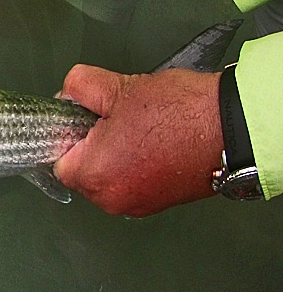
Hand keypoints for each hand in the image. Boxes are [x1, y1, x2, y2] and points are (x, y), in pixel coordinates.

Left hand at [53, 65, 222, 216]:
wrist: (233, 127)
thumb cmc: (181, 113)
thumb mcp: (118, 87)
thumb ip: (79, 87)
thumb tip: (67, 93)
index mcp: (95, 175)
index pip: (58, 159)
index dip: (68, 135)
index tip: (81, 119)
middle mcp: (112, 198)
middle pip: (81, 170)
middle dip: (91, 144)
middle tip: (115, 119)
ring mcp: (136, 204)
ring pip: (106, 176)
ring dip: (114, 153)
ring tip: (138, 129)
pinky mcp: (157, 202)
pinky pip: (130, 182)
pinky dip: (134, 164)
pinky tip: (152, 141)